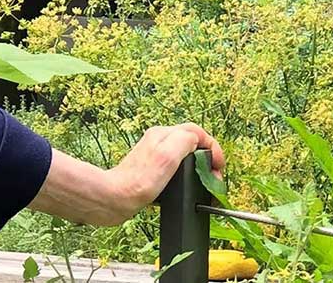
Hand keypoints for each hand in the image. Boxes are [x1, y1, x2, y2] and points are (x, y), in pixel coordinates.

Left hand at [105, 123, 224, 220]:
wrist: (114, 200)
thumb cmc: (138, 181)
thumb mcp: (168, 154)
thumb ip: (186, 140)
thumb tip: (196, 140)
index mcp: (164, 134)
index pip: (197, 132)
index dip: (212, 146)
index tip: (218, 165)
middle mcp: (159, 142)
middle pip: (192, 143)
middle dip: (207, 158)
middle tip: (213, 178)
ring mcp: (155, 157)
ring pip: (185, 157)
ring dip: (197, 168)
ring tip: (203, 185)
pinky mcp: (151, 172)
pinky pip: (176, 170)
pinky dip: (186, 178)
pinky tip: (184, 189)